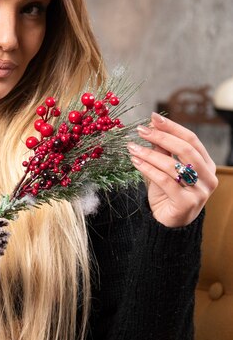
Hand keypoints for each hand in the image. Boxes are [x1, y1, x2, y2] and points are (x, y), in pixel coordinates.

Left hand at [127, 112, 217, 227]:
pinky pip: (166, 181)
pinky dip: (149, 169)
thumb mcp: (165, 168)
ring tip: (132, 147)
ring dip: (150, 154)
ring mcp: (199, 192)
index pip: (191, 140)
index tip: (153, 118)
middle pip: (186, 150)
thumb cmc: (167, 193)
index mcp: (206, 164)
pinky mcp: (187, 203)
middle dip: (161, 137)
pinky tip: (136, 162)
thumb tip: (152, 126)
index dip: (172, 127)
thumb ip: (163, 150)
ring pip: (174, 166)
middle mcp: (208, 177)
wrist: (168, 222)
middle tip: (141, 130)